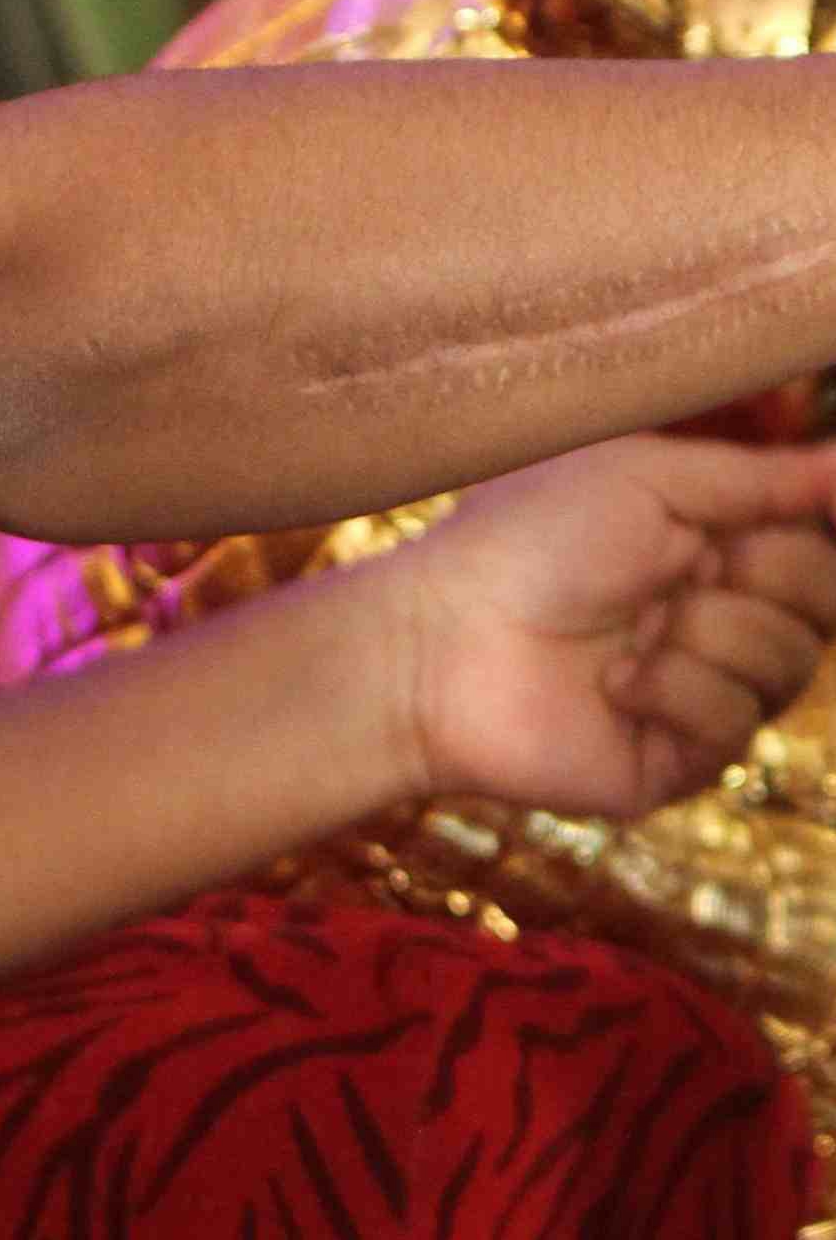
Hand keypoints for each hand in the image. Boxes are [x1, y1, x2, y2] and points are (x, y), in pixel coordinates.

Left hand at [377, 432, 835, 818]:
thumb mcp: (649, 480)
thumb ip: (760, 478)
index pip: (815, 545)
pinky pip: (736, 726)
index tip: (799, 510)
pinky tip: (613, 684)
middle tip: (682, 569)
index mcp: (703, 547)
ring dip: (710, 634)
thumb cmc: (526, 542)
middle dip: (761, 576)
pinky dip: (676, 692)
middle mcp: (710, 619)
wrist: (441, 640)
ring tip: (629, 630)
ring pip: (787, 666)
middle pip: (822, 605)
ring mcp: (696, 693)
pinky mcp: (674, 761)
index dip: (812, 526)